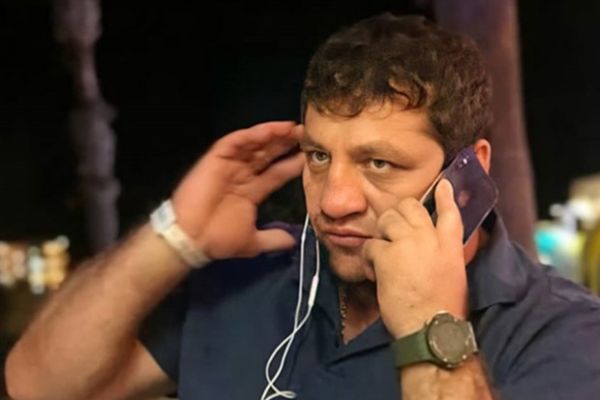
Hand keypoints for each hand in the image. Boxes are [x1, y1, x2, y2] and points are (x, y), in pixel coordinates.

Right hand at [171, 121, 303, 259]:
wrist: (191, 240)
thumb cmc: (217, 239)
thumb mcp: (253, 241)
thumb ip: (273, 239)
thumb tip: (293, 241)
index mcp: (252, 190)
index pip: (278, 172)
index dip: (294, 163)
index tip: (313, 155)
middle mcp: (243, 174)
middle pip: (269, 154)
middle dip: (287, 143)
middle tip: (307, 133)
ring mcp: (230, 165)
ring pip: (255, 144)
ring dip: (273, 135)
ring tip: (292, 128)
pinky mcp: (216, 158)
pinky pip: (236, 142)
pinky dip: (252, 135)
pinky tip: (269, 131)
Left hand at [363, 179, 467, 337]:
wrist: (432, 327)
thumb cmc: (443, 310)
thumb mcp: (453, 275)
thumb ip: (443, 255)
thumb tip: (431, 249)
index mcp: (450, 245)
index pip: (450, 211)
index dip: (445, 195)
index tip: (442, 183)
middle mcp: (430, 238)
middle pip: (410, 207)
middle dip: (397, 213)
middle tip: (391, 232)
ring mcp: (408, 243)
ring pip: (387, 219)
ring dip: (381, 234)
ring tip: (382, 256)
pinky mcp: (387, 254)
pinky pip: (370, 245)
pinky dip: (368, 258)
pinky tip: (375, 274)